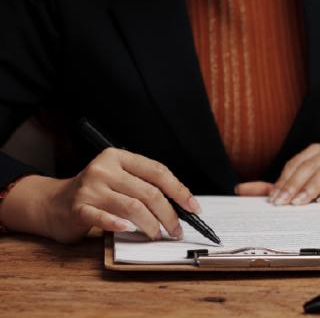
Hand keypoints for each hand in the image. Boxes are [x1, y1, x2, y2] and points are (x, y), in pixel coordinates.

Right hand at [1, 148, 200, 243]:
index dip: (178, 190)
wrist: (53, 203)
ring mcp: (90, 187)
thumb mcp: (118, 179)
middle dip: (168, 214)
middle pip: (148, 191)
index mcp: (118, 157)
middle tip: (176, 230)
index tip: (193, 207)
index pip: (156, 170)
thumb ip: (142, 185)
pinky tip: (128, 230)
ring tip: (158, 235)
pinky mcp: (78, 208)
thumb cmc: (95, 192)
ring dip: (151, 224)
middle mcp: (104, 168)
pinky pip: (102, 217)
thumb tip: (180, 204)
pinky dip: (118, 224)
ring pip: (132, 206)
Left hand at [235, 144, 319, 204]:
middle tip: (283, 203)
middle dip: (294, 184)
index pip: (295, 164)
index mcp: (315, 153)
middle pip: (309, 165)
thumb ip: (274, 189)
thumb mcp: (303, 191)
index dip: (283, 180)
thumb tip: (240, 189)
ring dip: (312, 186)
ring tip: (302, 202)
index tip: (273, 200)